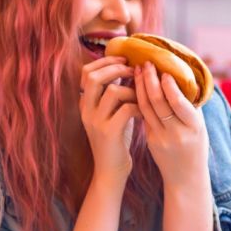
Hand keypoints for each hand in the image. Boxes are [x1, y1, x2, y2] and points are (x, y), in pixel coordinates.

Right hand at [80, 56, 138, 181]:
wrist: (110, 171)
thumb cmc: (116, 140)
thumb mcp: (111, 113)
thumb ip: (114, 92)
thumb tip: (127, 67)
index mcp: (85, 104)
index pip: (86, 72)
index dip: (106, 61)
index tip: (124, 59)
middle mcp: (86, 111)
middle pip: (93, 76)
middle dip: (116, 68)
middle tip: (134, 69)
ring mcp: (96, 121)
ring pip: (111, 90)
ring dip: (131, 89)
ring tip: (141, 96)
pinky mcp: (109, 132)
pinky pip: (126, 108)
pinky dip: (138, 106)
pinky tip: (144, 113)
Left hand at [134, 61, 208, 188]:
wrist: (186, 178)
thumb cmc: (197, 147)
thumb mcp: (200, 127)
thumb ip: (193, 105)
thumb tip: (187, 78)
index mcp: (193, 127)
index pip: (177, 103)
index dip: (168, 86)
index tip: (163, 71)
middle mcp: (176, 133)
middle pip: (158, 102)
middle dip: (150, 80)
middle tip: (146, 63)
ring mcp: (161, 138)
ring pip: (146, 108)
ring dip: (141, 86)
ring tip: (139, 70)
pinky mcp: (150, 141)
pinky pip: (143, 116)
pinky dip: (139, 99)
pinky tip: (137, 87)